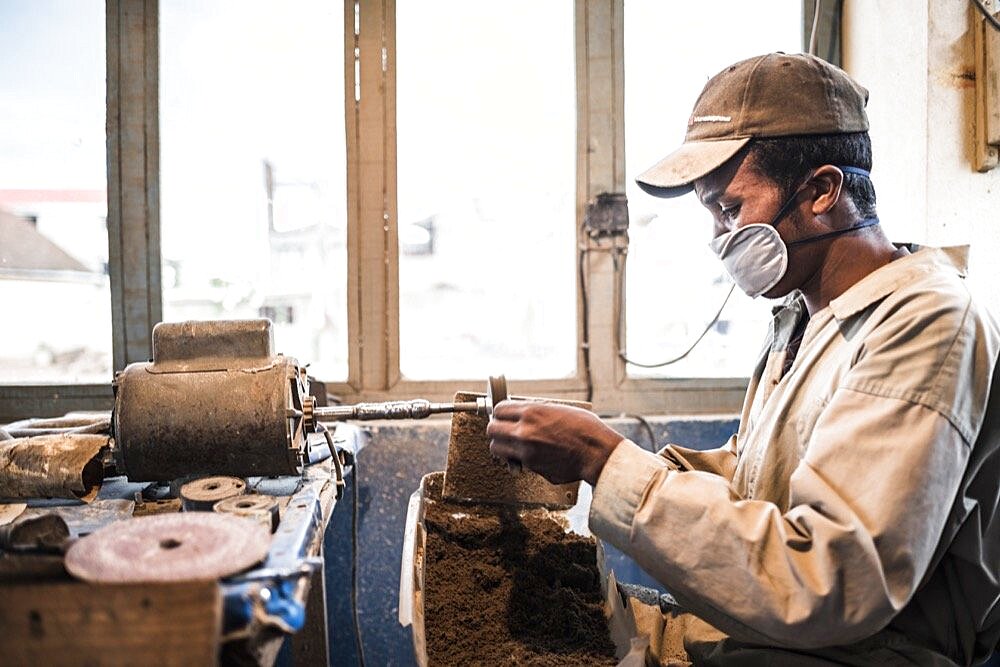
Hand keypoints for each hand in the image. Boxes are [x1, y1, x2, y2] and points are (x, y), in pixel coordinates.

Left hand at [486, 400, 622, 485]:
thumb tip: (521, 413)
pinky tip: (531, 455)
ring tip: (510, 445)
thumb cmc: (585, 429)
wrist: (596, 452)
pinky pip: (516, 462)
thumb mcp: (558, 409)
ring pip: (497, 449)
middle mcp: (524, 432)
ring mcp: (526, 452)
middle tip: (502, 430)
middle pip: (491, 430)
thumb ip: (536, 411)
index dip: (499, 413)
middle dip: (495, 429)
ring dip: (501, 446)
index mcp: (531, 413)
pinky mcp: (532, 467)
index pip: (499, 410)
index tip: (502, 415)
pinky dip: (519, 459)